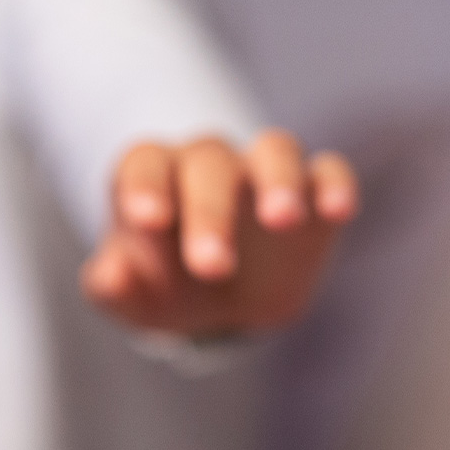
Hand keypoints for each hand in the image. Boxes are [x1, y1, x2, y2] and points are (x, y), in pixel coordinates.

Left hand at [81, 129, 357, 336]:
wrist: (216, 300)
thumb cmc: (162, 284)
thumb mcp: (133, 297)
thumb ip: (115, 287)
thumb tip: (112, 276)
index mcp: (154, 177)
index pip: (145, 163)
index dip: (144, 186)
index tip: (147, 221)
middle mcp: (209, 164)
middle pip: (209, 162)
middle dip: (210, 211)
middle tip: (211, 266)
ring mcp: (264, 173)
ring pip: (275, 149)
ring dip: (279, 178)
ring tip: (282, 218)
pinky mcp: (313, 192)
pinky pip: (327, 171)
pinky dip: (334, 184)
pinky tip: (337, 210)